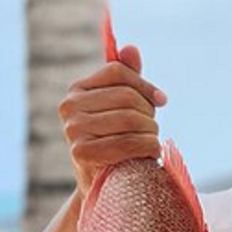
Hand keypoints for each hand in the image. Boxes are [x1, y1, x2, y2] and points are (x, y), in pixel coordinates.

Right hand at [58, 45, 167, 197]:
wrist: (106, 183)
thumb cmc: (118, 140)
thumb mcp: (123, 108)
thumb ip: (127, 79)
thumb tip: (131, 49)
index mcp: (77, 90)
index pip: (118, 72)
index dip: (146, 86)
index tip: (162, 101)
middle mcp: (69, 107)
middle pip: (127, 97)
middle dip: (149, 114)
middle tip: (152, 130)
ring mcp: (73, 130)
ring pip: (131, 119)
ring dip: (151, 133)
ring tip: (150, 142)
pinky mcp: (82, 154)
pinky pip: (129, 143)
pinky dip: (148, 148)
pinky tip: (150, 154)